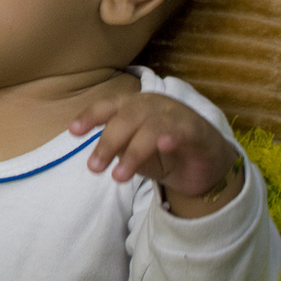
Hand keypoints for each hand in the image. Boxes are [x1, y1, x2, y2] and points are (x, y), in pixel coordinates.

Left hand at [71, 93, 243, 217]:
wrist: (206, 164)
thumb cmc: (164, 154)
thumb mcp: (135, 153)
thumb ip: (119, 149)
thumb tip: (98, 156)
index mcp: (133, 106)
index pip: (108, 106)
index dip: (90, 116)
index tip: (73, 132)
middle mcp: (152, 105)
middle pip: (126, 117)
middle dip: (108, 142)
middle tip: (94, 167)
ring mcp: (176, 114)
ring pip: (150, 126)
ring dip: (133, 152)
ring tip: (119, 176)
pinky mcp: (197, 130)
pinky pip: (182, 130)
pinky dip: (171, 136)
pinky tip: (163, 145)